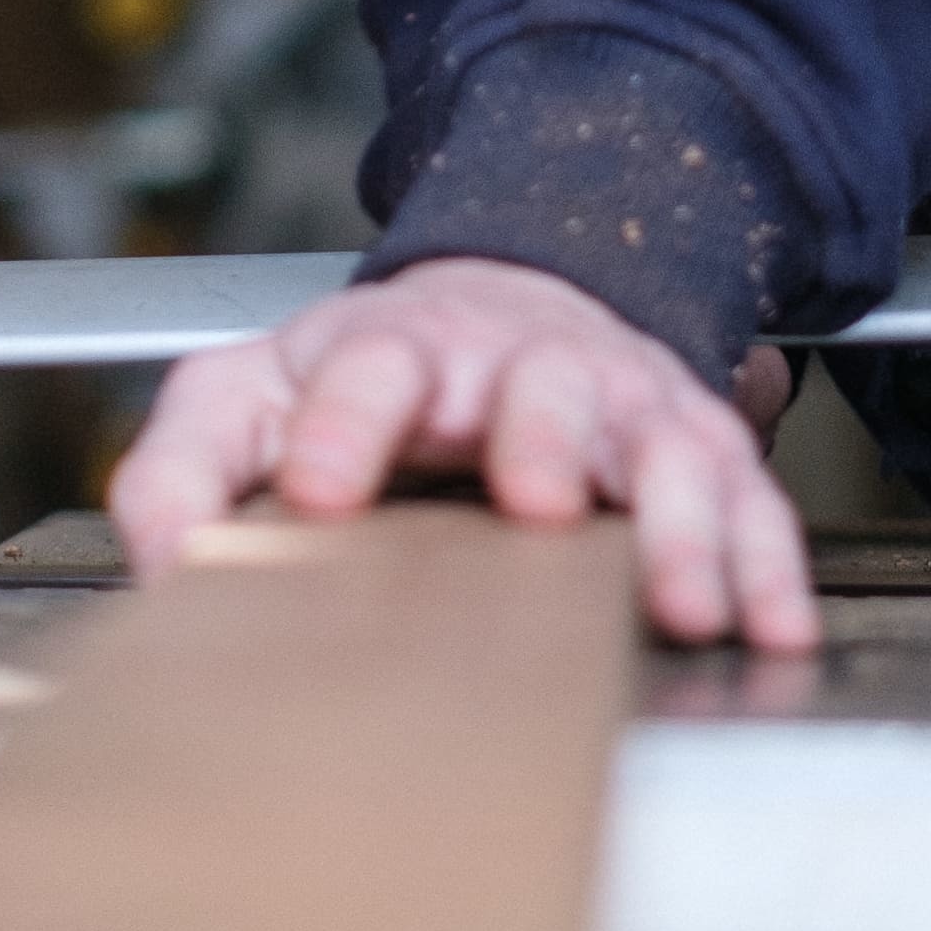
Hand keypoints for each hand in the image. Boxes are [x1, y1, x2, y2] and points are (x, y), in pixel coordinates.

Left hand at [110, 254, 822, 654]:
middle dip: (540, 438)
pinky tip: (771, 628)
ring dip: (675, 518)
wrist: (506, 302)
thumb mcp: (251, 396)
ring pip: (659, 444)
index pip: (366, 367)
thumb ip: (186, 468)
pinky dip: (766, 561)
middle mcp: (518, 367)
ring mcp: (617, 403)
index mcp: (397, 353)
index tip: (321, 489)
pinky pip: (745, 499)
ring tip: (680, 599)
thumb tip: (158, 562)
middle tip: (537, 502)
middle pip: (536, 385)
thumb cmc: (371, 376)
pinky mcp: (692, 446)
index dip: (344, 423)